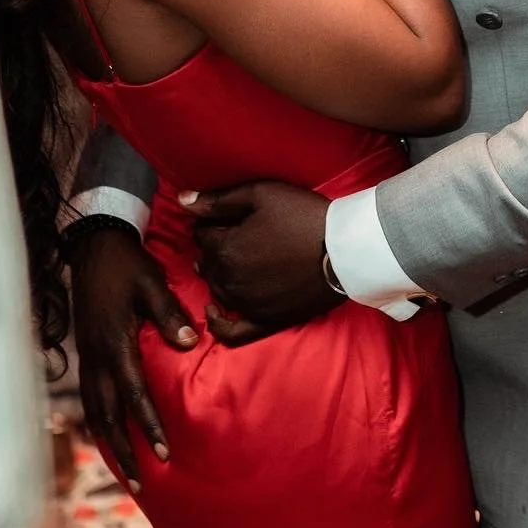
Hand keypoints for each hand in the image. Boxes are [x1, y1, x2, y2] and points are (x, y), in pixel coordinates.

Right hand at [69, 228, 197, 490]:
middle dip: (125, 452)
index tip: (164, 454)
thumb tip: (188, 342)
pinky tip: (109, 435)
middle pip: (109, 416)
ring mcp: (88, 356)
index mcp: (115, 343)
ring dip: (110, 443)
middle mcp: (97, 357)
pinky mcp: (86, 352)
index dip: (149, 426)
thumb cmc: (126, 264)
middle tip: (143, 486)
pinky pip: (89, 397)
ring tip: (125, 474)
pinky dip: (98, 422)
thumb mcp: (150, 283)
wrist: (93, 245)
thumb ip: (168, 314)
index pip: (134, 395)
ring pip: (95, 412)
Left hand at [182, 181, 336, 344]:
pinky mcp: (266, 321)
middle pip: (207, 263)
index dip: (211, 223)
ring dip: (218, 275)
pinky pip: (232, 333)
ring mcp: (246, 305)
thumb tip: (182, 201)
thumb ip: (218, 200)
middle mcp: (229, 280)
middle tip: (232, 236)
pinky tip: (213, 312)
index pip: (202, 235)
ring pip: (216, 290)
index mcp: (224, 249)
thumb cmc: (302, 216)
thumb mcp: (259, 194)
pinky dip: (218, 324)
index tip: (225, 218)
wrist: (345, 249)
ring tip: (232, 260)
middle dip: (213, 249)